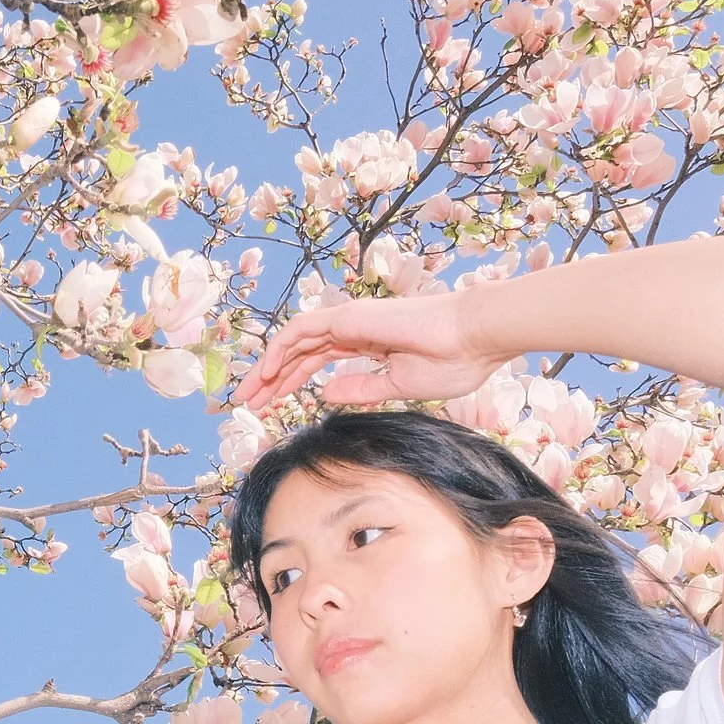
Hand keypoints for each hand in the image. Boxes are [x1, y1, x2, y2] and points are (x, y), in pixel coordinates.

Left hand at [232, 291, 501, 413]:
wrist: (476, 339)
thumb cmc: (452, 362)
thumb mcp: (397, 386)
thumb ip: (361, 389)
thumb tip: (325, 395)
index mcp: (367, 343)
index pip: (316, 361)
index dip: (290, 381)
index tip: (271, 405)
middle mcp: (354, 329)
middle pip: (299, 353)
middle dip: (271, 378)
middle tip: (247, 403)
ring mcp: (350, 320)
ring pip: (295, 342)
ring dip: (268, 367)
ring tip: (248, 395)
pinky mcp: (348, 318)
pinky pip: (303, 331)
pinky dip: (280, 349)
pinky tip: (266, 373)